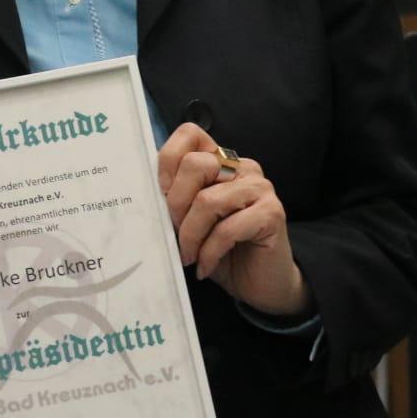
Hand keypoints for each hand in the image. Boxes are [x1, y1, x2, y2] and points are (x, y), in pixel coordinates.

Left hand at [157, 123, 312, 318]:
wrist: (259, 283)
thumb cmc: (221, 250)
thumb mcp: (191, 220)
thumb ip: (176, 198)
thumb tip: (144, 193)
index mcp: (220, 161)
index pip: (190, 134)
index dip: (168, 159)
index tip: (161, 193)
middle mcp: (242, 167)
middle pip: (194, 164)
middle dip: (176, 203)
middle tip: (174, 232)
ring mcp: (259, 188)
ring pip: (208, 200)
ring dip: (191, 235)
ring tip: (188, 256)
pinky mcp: (271, 213)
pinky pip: (227, 229)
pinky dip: (209, 252)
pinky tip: (205, 266)